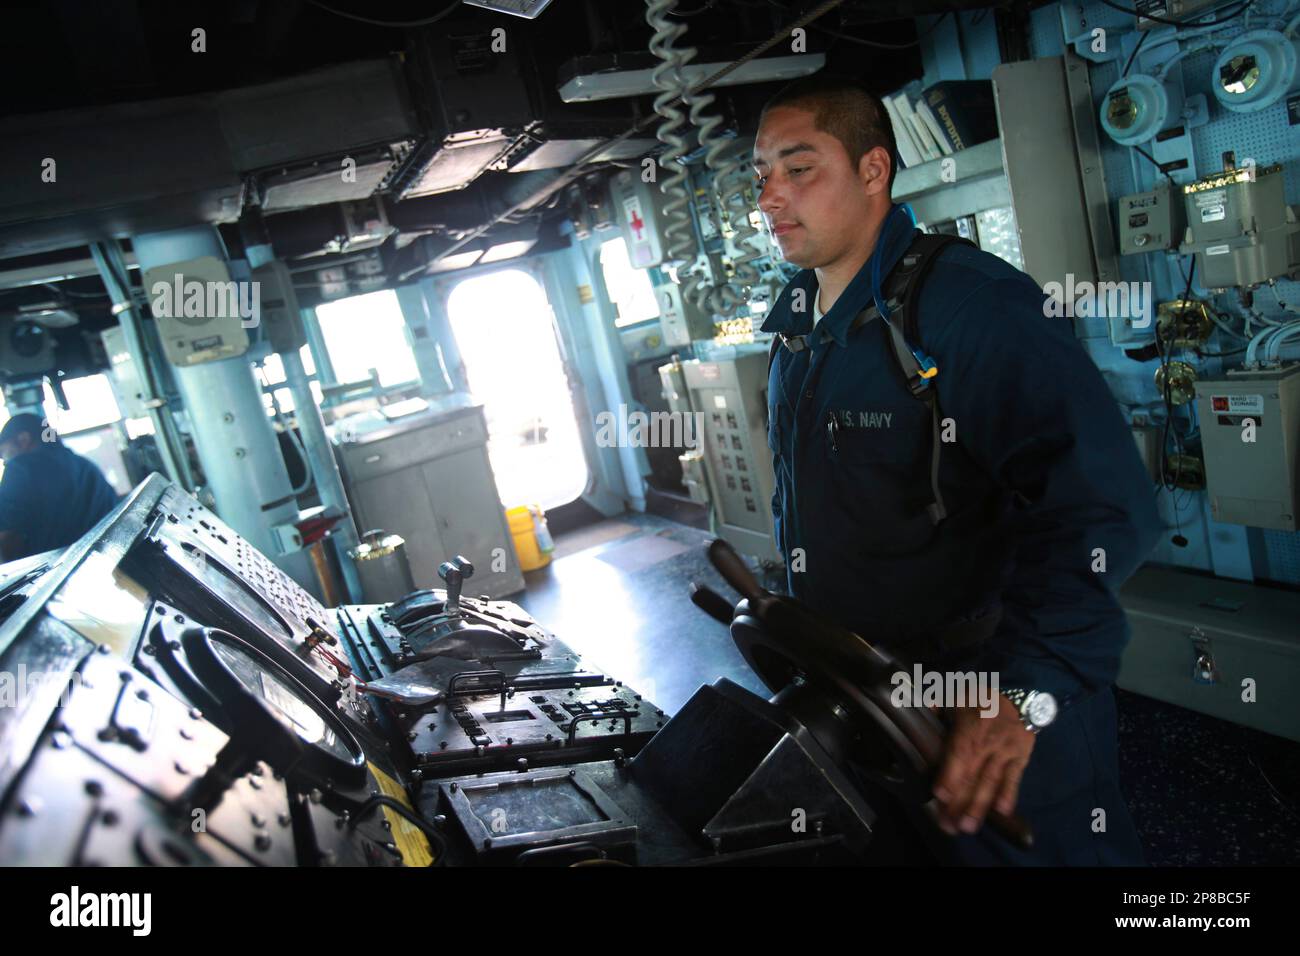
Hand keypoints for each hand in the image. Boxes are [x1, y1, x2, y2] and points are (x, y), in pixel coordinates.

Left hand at [931, 693, 1034, 834]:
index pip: (959, 752)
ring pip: (991, 781)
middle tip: (948, 825)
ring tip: (967, 826)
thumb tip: (912, 711)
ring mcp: (1006, 751)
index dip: (950, 775)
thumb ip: (935, 706)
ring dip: (979, 806)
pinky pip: (1014, 779)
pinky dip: (1008, 795)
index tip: (941, 795)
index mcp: (969, 727)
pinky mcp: (1020, 758)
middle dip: (960, 802)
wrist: (1019, 697)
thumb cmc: (979, 701)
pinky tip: (1001, 812)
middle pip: (973, 775)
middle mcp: (988, 741)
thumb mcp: (955, 696)